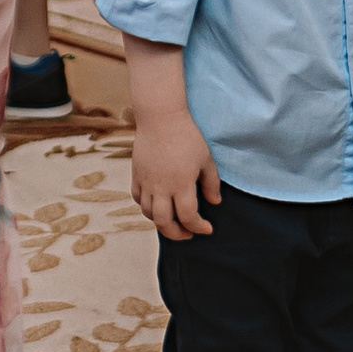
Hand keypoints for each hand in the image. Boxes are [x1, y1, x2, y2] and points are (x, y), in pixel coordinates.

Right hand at [132, 103, 218, 239]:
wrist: (160, 117)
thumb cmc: (187, 136)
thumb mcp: (206, 159)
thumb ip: (211, 183)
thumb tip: (215, 202)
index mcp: (181, 184)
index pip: (188, 216)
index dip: (199, 227)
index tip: (207, 229)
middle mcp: (162, 187)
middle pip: (164, 222)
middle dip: (177, 234)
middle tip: (188, 234)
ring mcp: (146, 181)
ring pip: (148, 213)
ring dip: (161, 222)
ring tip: (172, 220)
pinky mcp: (136, 174)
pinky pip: (138, 198)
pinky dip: (146, 206)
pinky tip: (156, 203)